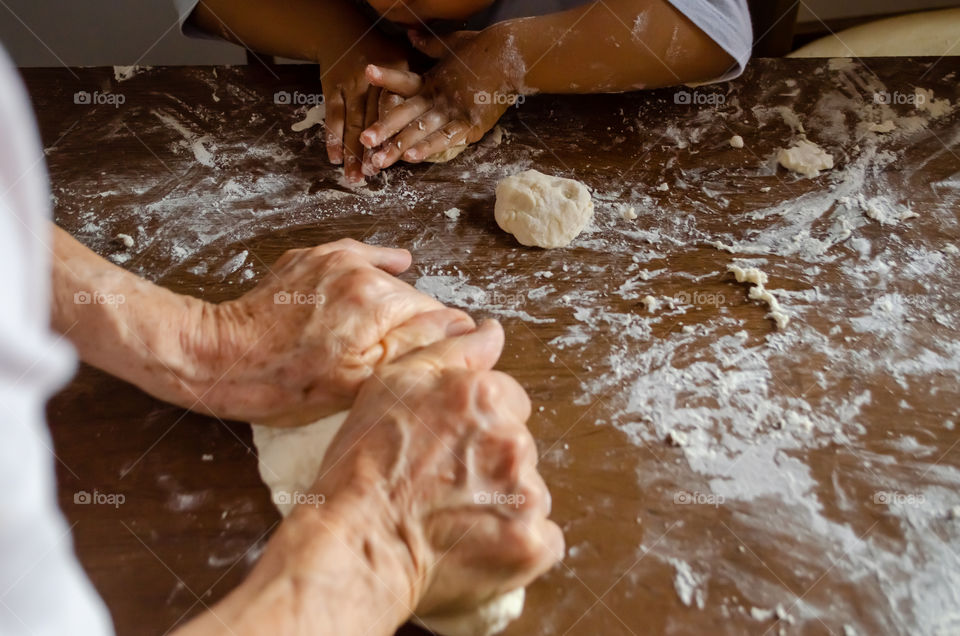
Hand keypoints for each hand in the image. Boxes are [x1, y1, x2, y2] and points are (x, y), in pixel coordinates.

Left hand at [183, 239, 473, 425]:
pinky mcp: (315, 256)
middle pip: (413, 299)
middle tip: (398, 357)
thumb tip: (463, 329)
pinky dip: (378, 264)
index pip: (438, 317)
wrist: (220, 359)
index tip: (438, 360)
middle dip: (413, 326)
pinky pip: (363, 255)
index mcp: (378, 302)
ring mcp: (336, 259)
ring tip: (375, 335)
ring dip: (390, 305)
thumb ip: (416, 349)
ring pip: (388, 282)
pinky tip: (398, 264)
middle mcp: (361, 270)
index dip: (442, 342)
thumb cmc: (285, 383)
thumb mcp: (359, 382)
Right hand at [314, 320, 563, 616]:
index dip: (475, 424)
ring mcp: (528, 495)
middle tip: (443, 484)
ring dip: (502, 502)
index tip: (445, 446)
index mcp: (484, 396)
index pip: (509, 401)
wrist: (357, 544)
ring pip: (528, 491)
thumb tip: (491, 330)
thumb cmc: (365, 466)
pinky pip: (542, 538)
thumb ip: (450, 349)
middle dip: (490, 462)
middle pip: (518, 446)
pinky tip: (476, 544)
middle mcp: (513, 440)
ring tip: (453, 517)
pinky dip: (516, 544)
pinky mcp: (533, 543)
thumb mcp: (393, 384)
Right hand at [319, 28, 409, 181]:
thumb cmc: (382, 48)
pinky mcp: (332, 88)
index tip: (400, 155)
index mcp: (398, 71)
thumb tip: (439, 116)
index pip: (398, 107)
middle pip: (373, 120)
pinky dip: (333, 138)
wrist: (342, 29)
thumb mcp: (406, 57)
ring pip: (352, 122)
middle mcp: (372, 80)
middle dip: (373, 150)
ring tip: (355, 176)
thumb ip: (420, 85)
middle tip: (374, 173)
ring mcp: (350, 85)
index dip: (396, 131)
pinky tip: (335, 158)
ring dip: (352, 151)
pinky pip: (332, 116)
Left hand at [359, 29, 519, 169]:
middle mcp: (439, 96)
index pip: (405, 81)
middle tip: (363, 140)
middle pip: (406, 114)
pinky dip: (429, 147)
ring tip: (379, 160)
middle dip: (384, 129)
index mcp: (433, 80)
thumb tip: (410, 33)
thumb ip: (429, 44)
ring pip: (421, 131)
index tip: (367, 72)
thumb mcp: (454, 44)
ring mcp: (454, 111)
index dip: (387, 77)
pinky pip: (447, 138)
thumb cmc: (485, 50)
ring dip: (399, 146)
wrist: (513, 56)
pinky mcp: (472, 125)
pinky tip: (413, 158)